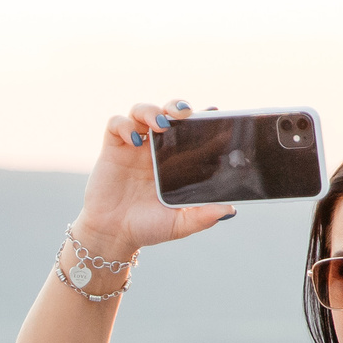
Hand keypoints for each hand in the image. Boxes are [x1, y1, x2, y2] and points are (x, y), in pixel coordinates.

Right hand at [72, 100, 239, 259]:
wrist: (113, 236)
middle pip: (167, 113)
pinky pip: (116, 124)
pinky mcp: (112, 149)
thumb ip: (203, 216)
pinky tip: (134, 140)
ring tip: (161, 123)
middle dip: (177, 106)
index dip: (201, 119)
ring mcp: (133, 147)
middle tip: (186, 114)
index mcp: (174, 161)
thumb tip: (229, 210)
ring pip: (142, 111)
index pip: (190, 131)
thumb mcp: (180, 224)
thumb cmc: (147, 228)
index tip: (214, 113)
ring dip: (152, 110)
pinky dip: (125, 125)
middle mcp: (155, 149)